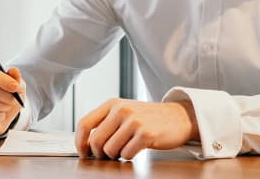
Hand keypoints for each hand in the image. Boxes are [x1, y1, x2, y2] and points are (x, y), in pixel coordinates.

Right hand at [0, 65, 25, 135]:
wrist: (3, 116)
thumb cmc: (6, 96)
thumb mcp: (16, 85)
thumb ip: (15, 77)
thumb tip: (14, 71)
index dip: (2, 79)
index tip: (15, 86)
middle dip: (6, 96)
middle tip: (14, 99)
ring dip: (4, 107)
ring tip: (6, 106)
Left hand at [74, 98, 198, 159]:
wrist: (178, 117)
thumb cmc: (149, 118)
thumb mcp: (124, 112)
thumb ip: (105, 123)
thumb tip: (86, 144)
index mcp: (112, 103)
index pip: (84, 123)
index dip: (80, 141)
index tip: (83, 152)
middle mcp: (121, 109)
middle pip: (95, 141)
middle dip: (100, 153)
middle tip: (110, 154)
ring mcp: (133, 121)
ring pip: (109, 150)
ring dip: (116, 155)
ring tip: (127, 148)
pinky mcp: (145, 134)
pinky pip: (126, 154)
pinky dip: (129, 156)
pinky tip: (137, 148)